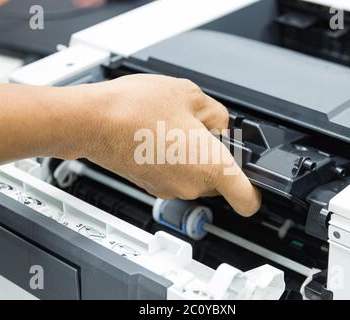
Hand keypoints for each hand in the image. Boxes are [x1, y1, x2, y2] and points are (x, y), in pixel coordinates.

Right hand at [70, 74, 260, 215]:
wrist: (92, 121)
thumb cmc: (135, 108)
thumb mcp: (190, 94)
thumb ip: (217, 113)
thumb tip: (220, 125)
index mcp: (209, 166)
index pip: (248, 199)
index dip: (257, 191)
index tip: (256, 179)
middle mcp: (191, 185)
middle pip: (221, 180)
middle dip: (217, 155)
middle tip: (203, 128)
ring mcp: (169, 188)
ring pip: (196, 177)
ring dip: (193, 156)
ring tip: (174, 127)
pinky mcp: (151, 185)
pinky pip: (176, 175)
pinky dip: (175, 159)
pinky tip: (159, 135)